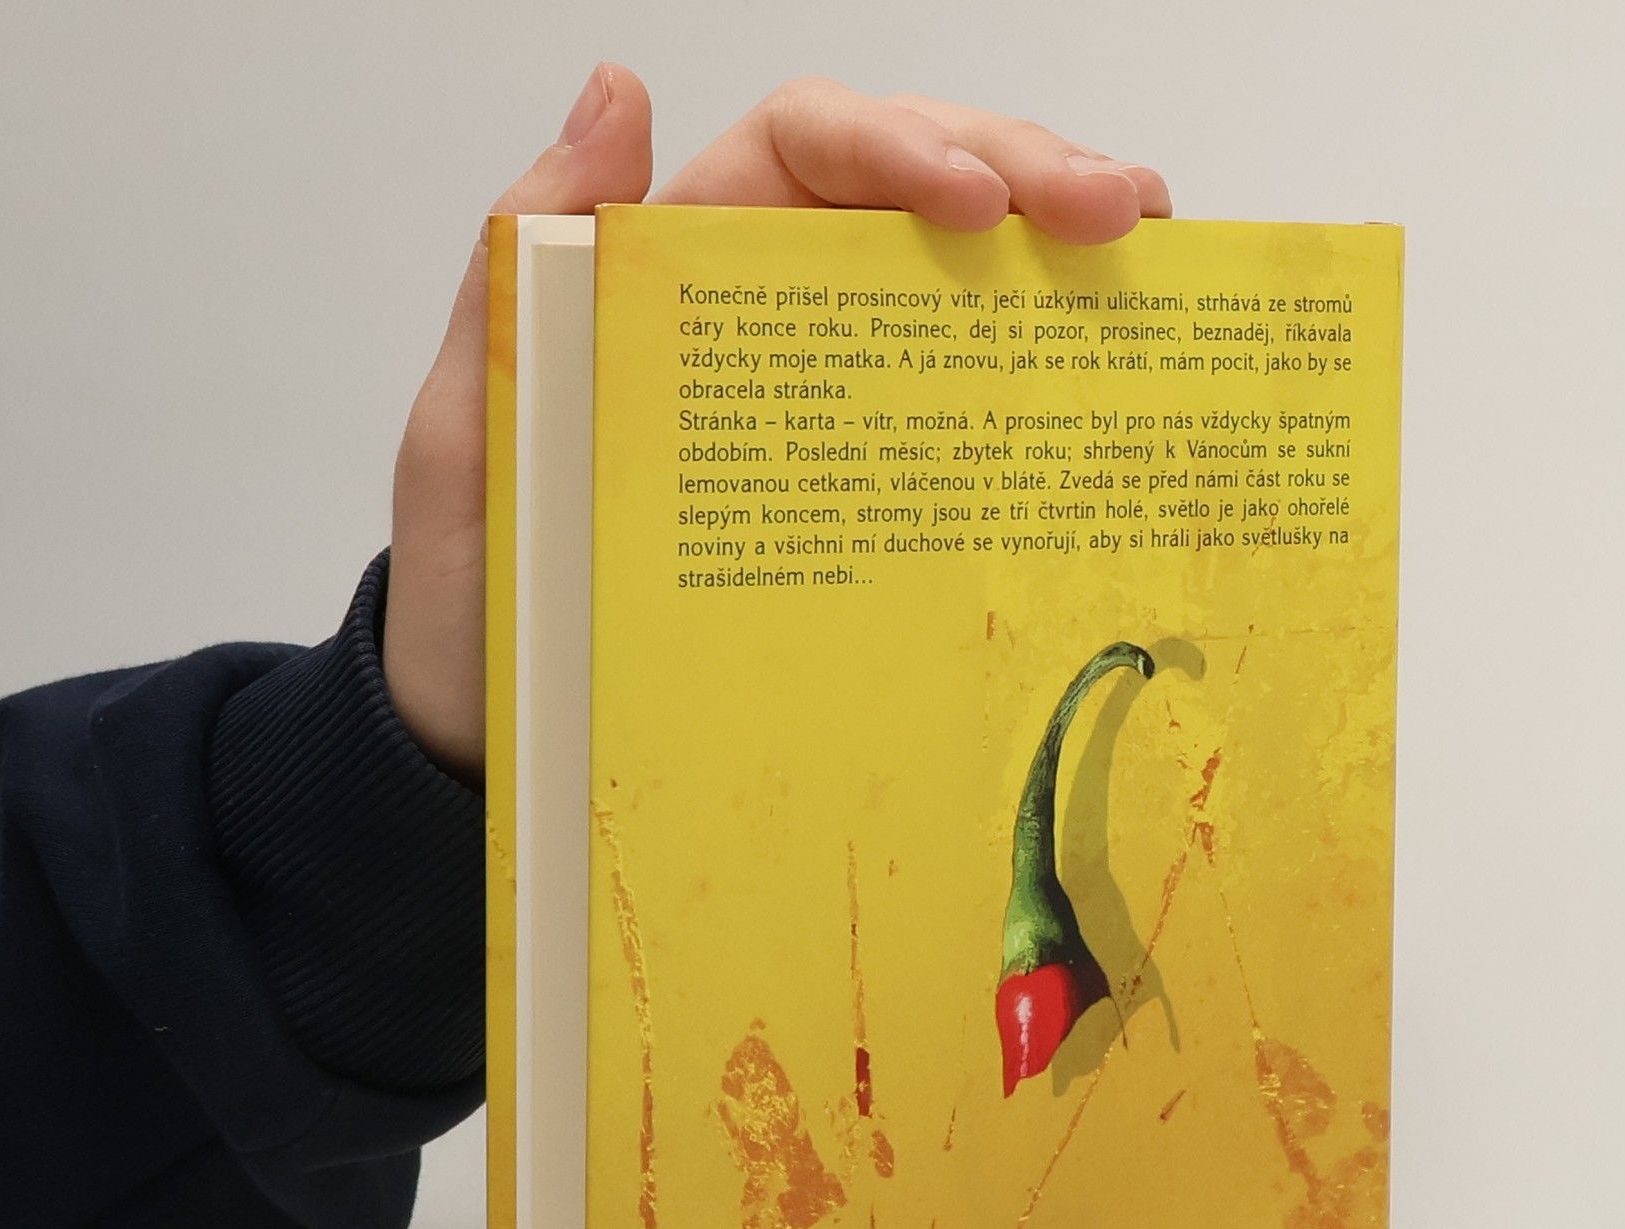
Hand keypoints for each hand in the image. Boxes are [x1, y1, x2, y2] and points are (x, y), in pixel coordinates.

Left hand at [381, 67, 1171, 777]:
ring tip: (1150, 264)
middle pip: (909, 191)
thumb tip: (618, 89)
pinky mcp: (861, 500)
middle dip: (1022, 175)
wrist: (502, 743)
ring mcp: (825, 408)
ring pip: (955, 286)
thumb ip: (522, 262)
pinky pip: (956, 412)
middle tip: (1125, 219)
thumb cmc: (481, 595)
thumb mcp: (474, 424)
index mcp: (672, 270)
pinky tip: (1105, 374)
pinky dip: (1039, 377)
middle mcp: (763, 317)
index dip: (901, 145)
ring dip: (1056, 256)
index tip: (975, 206)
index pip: (804, 148)